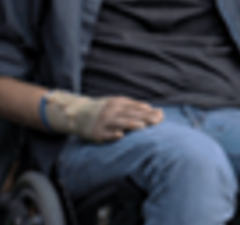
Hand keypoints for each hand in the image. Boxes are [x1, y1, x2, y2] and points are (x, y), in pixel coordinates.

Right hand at [48, 91, 162, 141]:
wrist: (78, 114)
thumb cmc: (103, 110)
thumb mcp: (116, 104)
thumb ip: (132, 106)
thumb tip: (151, 109)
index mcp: (118, 103)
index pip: (136, 107)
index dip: (149, 112)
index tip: (161, 115)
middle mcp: (112, 111)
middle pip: (131, 114)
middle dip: (144, 117)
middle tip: (157, 121)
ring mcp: (103, 122)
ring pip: (119, 123)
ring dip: (131, 124)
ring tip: (142, 126)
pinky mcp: (96, 133)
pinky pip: (105, 134)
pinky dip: (112, 134)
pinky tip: (120, 135)